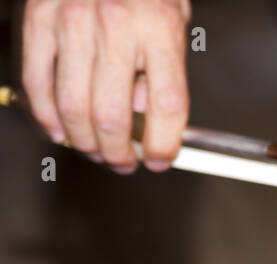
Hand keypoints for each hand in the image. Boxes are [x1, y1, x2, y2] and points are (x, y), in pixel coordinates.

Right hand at [21, 0, 191, 173]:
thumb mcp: (172, 21)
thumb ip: (164, 70)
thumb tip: (147, 117)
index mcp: (159, 28)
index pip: (168, 105)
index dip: (164, 144)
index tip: (160, 160)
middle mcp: (115, 25)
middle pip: (116, 115)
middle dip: (119, 153)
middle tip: (123, 163)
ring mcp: (71, 22)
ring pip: (74, 107)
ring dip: (85, 142)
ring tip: (95, 150)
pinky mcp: (38, 20)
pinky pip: (37, 82)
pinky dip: (46, 115)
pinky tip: (60, 130)